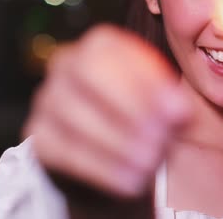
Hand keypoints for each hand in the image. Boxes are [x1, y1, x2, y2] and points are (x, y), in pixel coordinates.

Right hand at [23, 24, 191, 197]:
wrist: (136, 156)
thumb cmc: (159, 118)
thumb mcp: (178, 99)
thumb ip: (181, 94)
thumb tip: (179, 109)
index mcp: (103, 44)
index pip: (113, 50)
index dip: (146, 80)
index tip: (179, 111)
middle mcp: (68, 62)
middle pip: (88, 72)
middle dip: (129, 107)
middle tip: (162, 138)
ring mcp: (49, 99)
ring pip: (73, 113)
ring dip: (118, 141)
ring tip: (151, 161)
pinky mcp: (41, 136)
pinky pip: (62, 151)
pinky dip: (101, 167)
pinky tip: (131, 179)